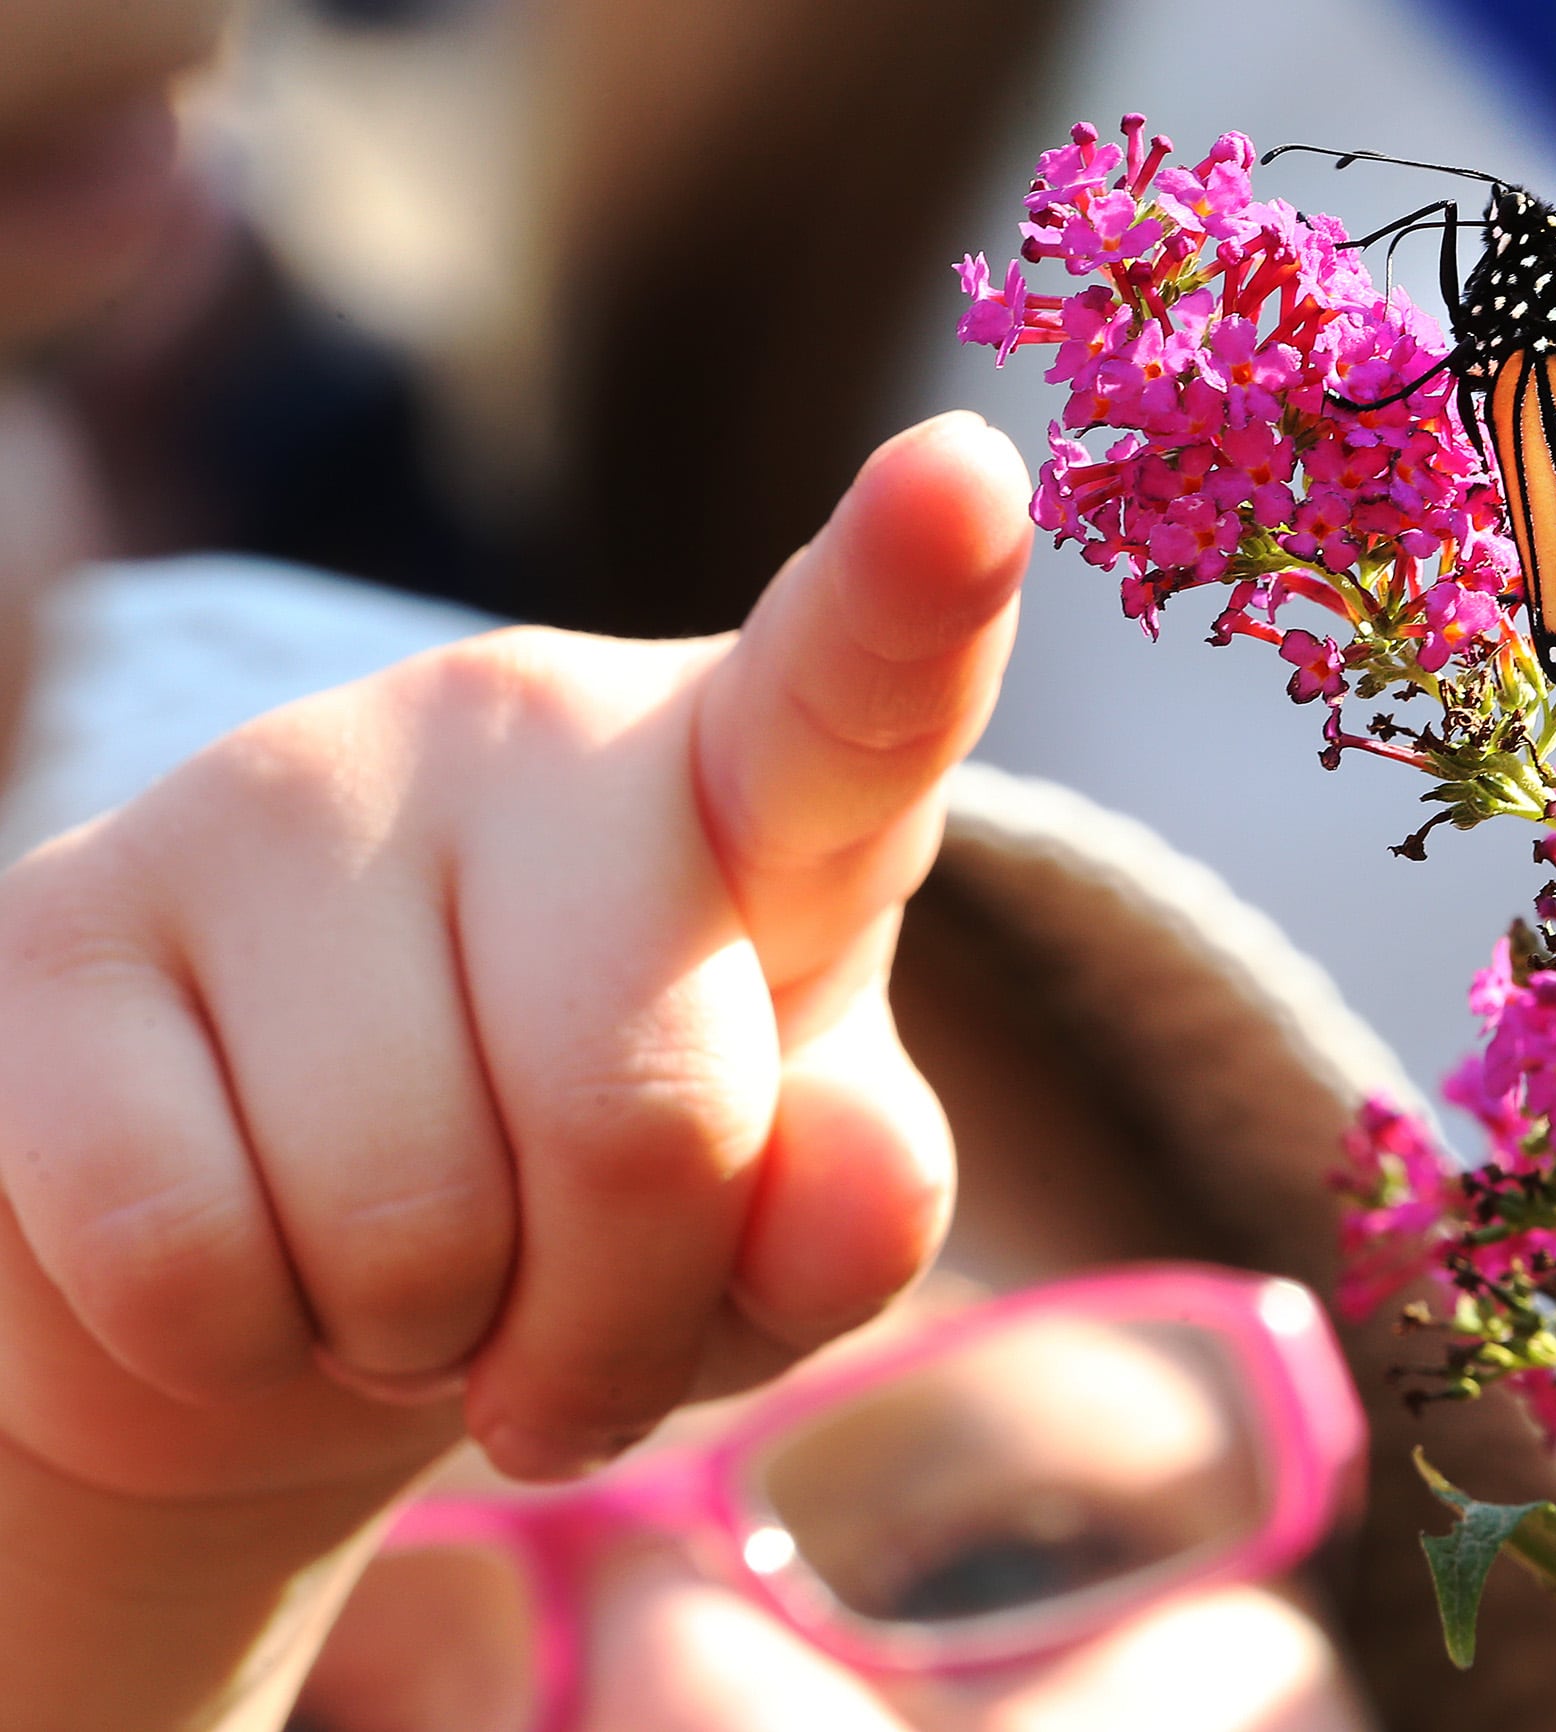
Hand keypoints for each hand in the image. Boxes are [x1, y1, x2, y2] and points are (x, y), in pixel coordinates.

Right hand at [0, 410, 1027, 1504]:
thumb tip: (861, 1184)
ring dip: (426, 1342)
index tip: (969, 477)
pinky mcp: (56, 917)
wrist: (283, 1268)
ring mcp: (273, 788)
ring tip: (410, 1276)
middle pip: (641, 1118)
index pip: (846, 693)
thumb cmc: (582, 1212)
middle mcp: (517, 725)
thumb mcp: (765, 1232)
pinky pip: (187, 1260)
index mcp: (742, 783)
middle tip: (562, 1333)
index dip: (916, 595)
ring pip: (406, 1220)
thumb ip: (852, 1204)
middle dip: (614, 1324)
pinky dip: (243, 1351)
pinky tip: (255, 1275)